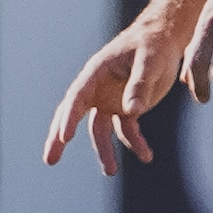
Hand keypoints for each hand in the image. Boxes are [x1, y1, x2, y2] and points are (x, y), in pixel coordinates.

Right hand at [45, 17, 188, 164]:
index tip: (64, 137)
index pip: (76, 98)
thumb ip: (140, 85)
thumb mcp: (149, 62)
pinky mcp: (125, 109)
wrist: (163, 41)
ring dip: (103, 150)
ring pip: (98, 129)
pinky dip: (135, 143)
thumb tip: (132, 111)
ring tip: (109, 171)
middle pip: (72, 116)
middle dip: (59, 138)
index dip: (68, 118)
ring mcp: (109, 100)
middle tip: (49, 160)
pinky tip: (147, 156)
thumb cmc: (152, 46)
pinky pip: (126, 130)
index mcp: (95, 73)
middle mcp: (96, 90)